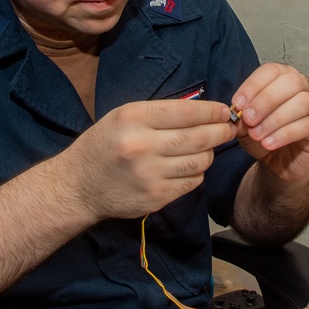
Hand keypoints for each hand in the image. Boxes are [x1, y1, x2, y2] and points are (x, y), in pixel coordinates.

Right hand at [64, 100, 235, 220]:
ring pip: (200, 161)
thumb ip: (160, 113)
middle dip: (220, 131)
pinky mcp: (156, 197)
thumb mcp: (124, 116)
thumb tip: (203, 110)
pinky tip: (189, 166)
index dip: (212, 111)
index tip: (224, 110)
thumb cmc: (105, 144)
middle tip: (229, 127)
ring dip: (209, 153)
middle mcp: (142, 146)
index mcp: (134, 119)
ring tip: (207, 147)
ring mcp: (150, 174)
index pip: (186, 112)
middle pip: (199, 137)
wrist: (78, 186)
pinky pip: (191, 182)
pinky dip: (197, 172)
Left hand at [231, 63, 308, 184]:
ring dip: (275, 118)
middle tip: (249, 119)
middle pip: (291, 82)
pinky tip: (268, 143)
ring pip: (303, 102)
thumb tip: (238, 110)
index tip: (238, 104)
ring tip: (257, 134)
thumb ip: (242, 114)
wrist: (278, 163)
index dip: (254, 85)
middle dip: (266, 100)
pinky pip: (307, 126)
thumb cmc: (264, 135)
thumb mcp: (246, 124)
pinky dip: (284, 134)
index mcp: (285, 78)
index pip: (272, 70)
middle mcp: (304, 87)